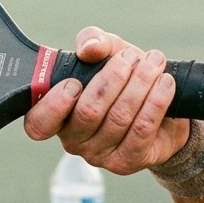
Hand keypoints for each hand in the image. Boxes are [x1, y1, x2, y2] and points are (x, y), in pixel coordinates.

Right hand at [23, 27, 189, 174]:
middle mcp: (73, 140)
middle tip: (130, 57)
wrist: (162, 110)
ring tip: (154, 63)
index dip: (53, 105)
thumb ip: (92, 41)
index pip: (38, 123)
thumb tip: (90, 48)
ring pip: (119, 118)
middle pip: (88, 112)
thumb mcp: (106, 53)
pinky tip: (165, 83)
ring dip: (140, 84)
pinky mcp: (128, 161)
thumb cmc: (124, 80)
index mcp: (57, 115)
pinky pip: (142, 129)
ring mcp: (100, 155)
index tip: (74, 82)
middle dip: (113, 79)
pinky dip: (156, 101)